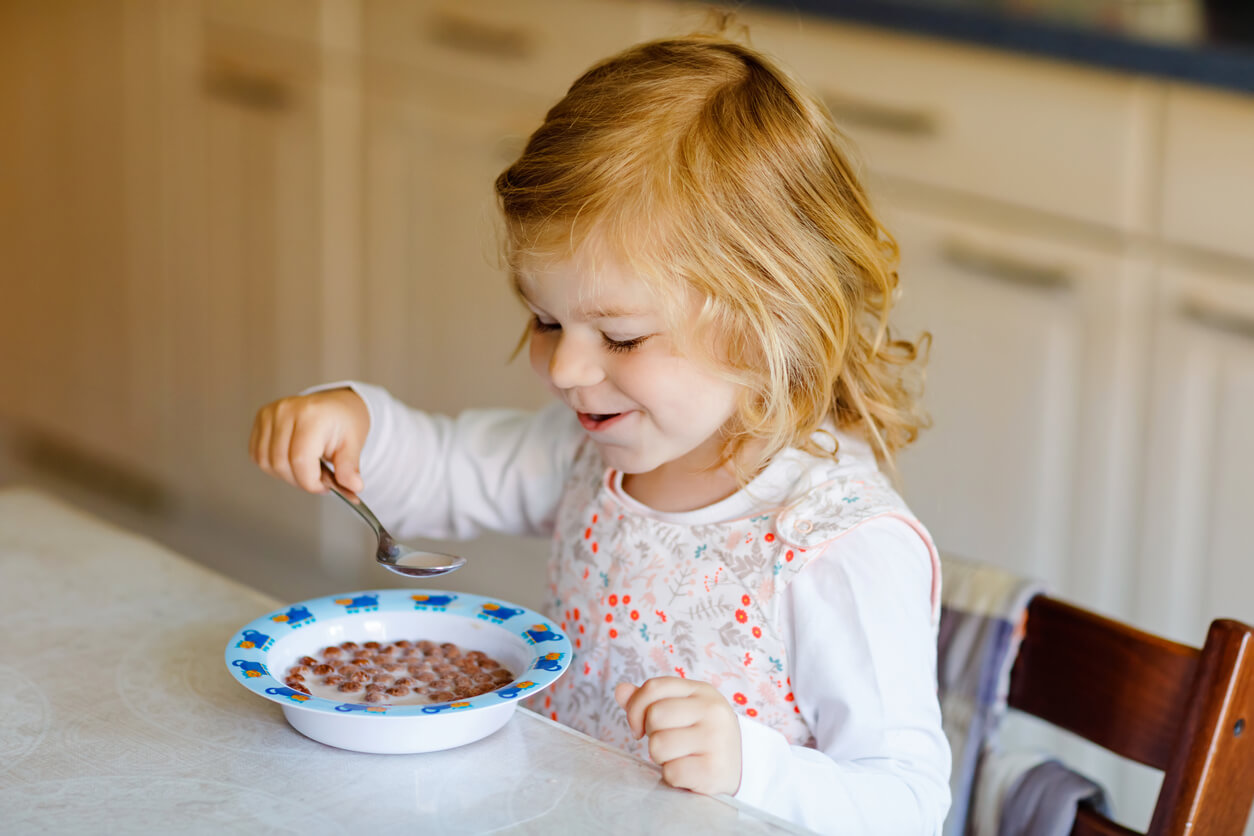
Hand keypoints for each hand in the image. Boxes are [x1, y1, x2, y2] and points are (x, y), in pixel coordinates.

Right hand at [249, 388, 369, 494]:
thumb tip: (353, 486)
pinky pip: (258, 455)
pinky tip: (291, 460)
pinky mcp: (261, 418)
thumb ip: (349, 468)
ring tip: (306, 468)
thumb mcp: (354, 444)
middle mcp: (287, 411)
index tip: (324, 487)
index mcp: (312, 415)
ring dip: (286, 475)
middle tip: (318, 479)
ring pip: (267, 462)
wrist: (337, 406)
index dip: (311, 482)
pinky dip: (273, 466)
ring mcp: (270, 413)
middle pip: (281, 463)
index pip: (300, 460)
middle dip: (301, 481)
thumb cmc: (344, 423)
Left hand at [614, 677, 741, 795]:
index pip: (653, 688)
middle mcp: (712, 711)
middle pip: (654, 716)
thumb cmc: (703, 736)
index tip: (640, 727)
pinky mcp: (714, 770)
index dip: (636, 708)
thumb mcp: (682, 710)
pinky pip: (671, 772)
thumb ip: (649, 700)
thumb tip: (620, 691)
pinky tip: (689, 773)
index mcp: (702, 691)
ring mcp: (716, 740)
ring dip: (662, 758)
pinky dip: (673, 777)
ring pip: (658, 745)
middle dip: (653, 735)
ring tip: (680, 758)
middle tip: (670, 744)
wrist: (742, 768)